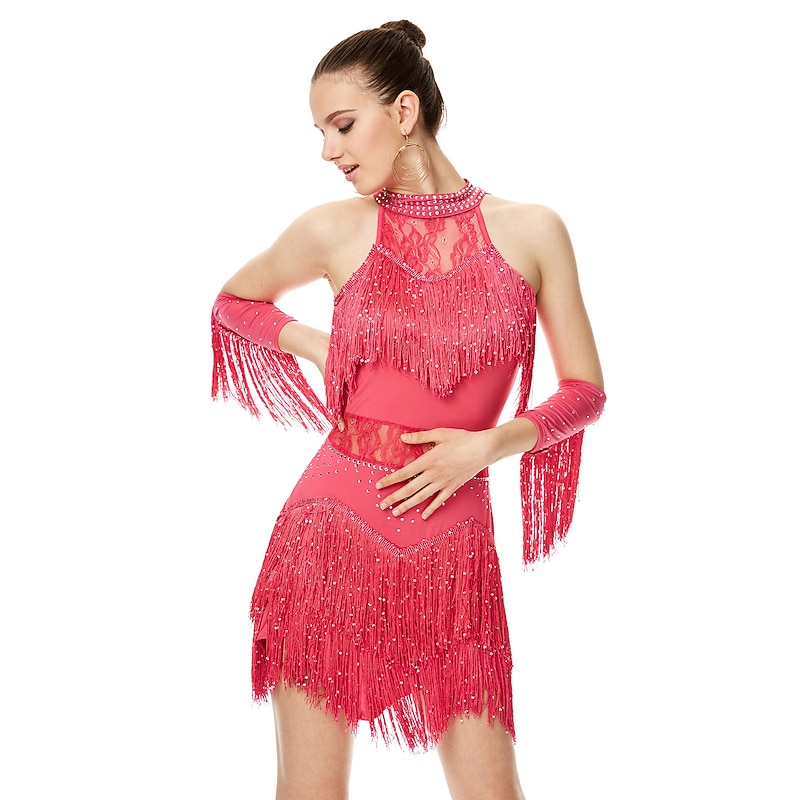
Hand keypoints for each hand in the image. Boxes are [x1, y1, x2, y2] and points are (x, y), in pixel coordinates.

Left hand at [374, 427, 491, 519]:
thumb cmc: (462, 439)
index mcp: (428, 460)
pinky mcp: (453, 487)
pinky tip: (422, 515)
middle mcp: (433, 474)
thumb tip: (403, 438)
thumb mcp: (440, 434)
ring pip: (421, 497)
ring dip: (407, 506)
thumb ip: (420, 437)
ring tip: (395, 512)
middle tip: (381, 505)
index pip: (404, 473)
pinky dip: (430, 509)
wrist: (483, 449)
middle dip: (393, 498)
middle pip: (409, 489)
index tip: (378, 486)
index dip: (390, 480)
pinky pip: (439, 501)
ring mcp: (443, 483)